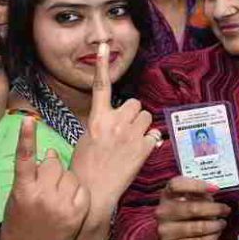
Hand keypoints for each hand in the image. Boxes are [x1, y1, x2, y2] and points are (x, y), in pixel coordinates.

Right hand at [0, 116, 89, 239]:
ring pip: (69, 174)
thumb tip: (50, 153)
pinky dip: (77, 192)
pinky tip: (69, 202)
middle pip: (53, 163)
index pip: (25, 159)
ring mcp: (61, 204)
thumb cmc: (21, 220)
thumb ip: (33, 175)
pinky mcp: (77, 212)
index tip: (29, 120)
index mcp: (22, 190)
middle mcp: (41, 195)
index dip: (26, 138)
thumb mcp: (18, 196)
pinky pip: (81, 188)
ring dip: (66, 180)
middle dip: (52, 167)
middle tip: (47, 183)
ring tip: (57, 196)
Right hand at [70, 43, 161, 219]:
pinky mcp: (144, 149)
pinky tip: (140, 153)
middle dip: (132, 114)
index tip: (103, 45)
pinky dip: (150, 142)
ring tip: (131, 142)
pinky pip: (154, 135)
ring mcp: (131, 136)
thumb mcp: (85, 141)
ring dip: (142, 126)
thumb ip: (100, 125)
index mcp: (96, 120)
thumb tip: (112, 120)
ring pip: (146, 116)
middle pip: (134, 103)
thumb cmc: (84, 169)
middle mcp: (115, 123)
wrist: (93, 194)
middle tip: (124, 130)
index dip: (101, 65)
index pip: (100, 87)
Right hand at [156, 176, 230, 239]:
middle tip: (226, 210)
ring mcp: (164, 230)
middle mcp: (162, 211)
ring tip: (222, 223)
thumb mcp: (193, 198)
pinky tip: (216, 233)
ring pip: (196, 227)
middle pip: (191, 208)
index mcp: (167, 195)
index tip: (215, 189)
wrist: (177, 239)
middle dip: (214, 209)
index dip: (197, 185)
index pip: (176, 185)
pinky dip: (210, 237)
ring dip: (214, 225)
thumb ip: (201, 193)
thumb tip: (213, 190)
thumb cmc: (188, 212)